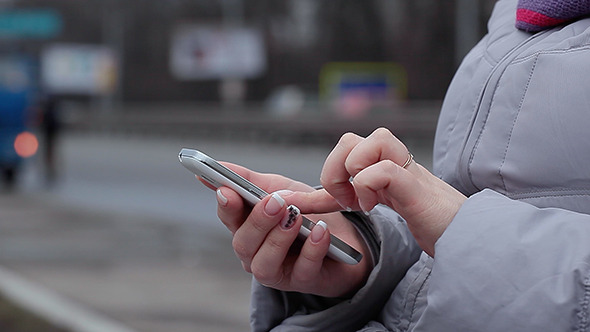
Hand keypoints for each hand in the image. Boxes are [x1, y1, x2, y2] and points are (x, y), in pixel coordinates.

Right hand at [205, 163, 371, 297]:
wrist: (347, 237)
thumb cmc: (308, 213)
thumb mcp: (281, 189)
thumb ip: (250, 180)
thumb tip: (218, 166)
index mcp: (247, 227)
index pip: (228, 217)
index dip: (226, 205)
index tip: (228, 190)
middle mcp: (256, 253)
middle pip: (243, 243)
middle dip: (258, 221)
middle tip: (276, 202)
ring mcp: (278, 271)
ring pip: (264, 264)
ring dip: (279, 239)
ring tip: (296, 217)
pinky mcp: (304, 281)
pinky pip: (303, 269)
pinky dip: (312, 249)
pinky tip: (320, 231)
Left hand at [294, 128, 466, 256]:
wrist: (467, 239)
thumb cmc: (428, 223)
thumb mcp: (379, 206)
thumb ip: (351, 197)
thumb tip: (313, 198)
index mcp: (383, 164)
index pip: (342, 158)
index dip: (311, 181)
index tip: (283, 198)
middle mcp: (395, 160)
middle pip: (349, 139)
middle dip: (334, 171)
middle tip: (345, 201)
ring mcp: (407, 169)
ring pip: (367, 141)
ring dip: (351, 173)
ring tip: (361, 201)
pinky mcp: (416, 185)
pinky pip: (382, 168)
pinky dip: (368, 186)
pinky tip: (375, 206)